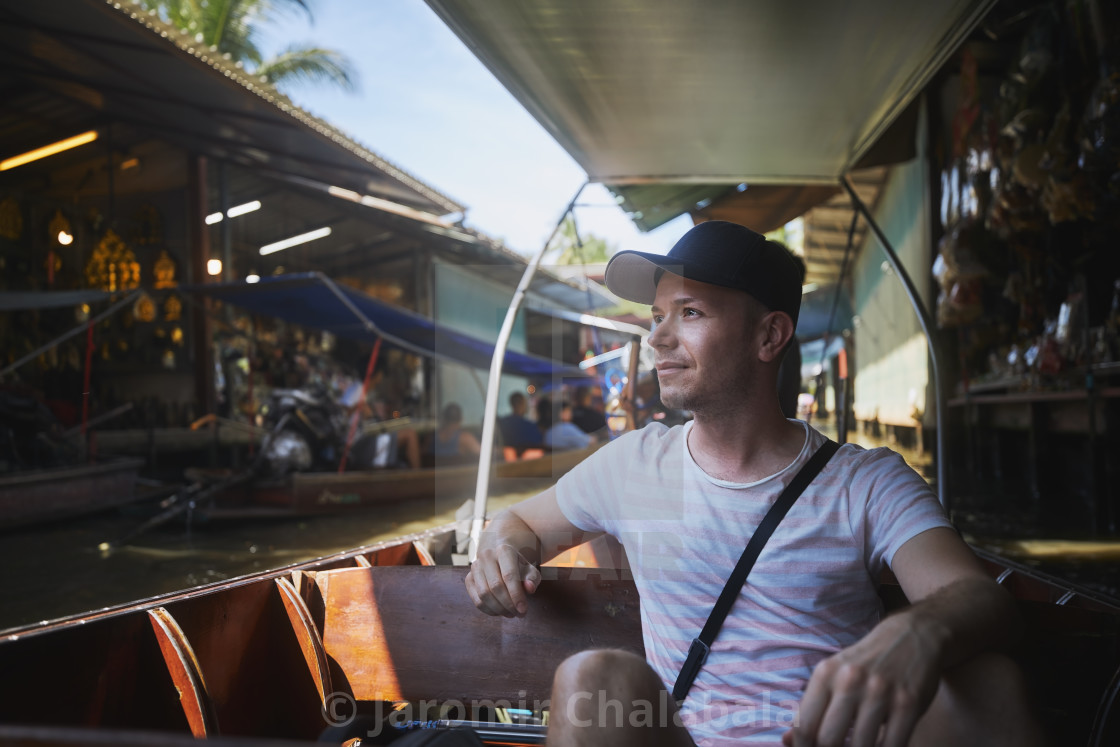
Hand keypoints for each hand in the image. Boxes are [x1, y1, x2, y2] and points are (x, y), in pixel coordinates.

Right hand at [464, 543, 541, 616]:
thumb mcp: (529, 570)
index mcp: (504, 550)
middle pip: (496, 586)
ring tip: (511, 614)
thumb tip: (530, 588)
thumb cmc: (518, 567)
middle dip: (508, 604)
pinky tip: (500, 611)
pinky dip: (489, 610)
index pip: (509, 575)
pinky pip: (477, 600)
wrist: (500, 558)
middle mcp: (486, 556)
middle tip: (519, 614)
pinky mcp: (468, 579)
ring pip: (484, 594)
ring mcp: (475, 567)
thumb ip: (532, 578)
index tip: (523, 610)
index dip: (516, 595)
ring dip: (499, 609)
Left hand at [783, 614, 942, 746]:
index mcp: (825, 674)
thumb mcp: (832, 677)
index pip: (804, 726)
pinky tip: (881, 745)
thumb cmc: (864, 664)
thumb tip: (785, 740)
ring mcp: (880, 692)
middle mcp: (850, 680)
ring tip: (859, 746)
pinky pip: (893, 745)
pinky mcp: (909, 702)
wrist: (911, 635)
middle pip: (828, 740)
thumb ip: (811, 709)